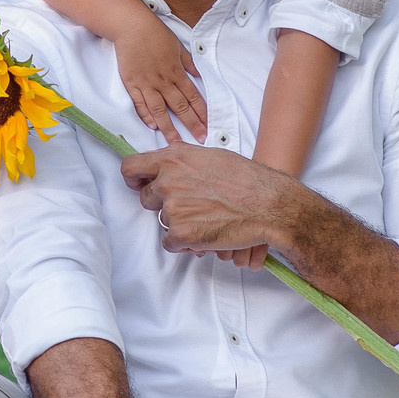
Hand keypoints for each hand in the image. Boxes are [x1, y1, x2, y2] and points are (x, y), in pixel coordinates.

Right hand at [110, 16, 206, 142]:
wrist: (131, 26)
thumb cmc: (155, 34)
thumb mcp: (177, 46)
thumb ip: (188, 63)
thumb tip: (199, 75)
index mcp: (176, 72)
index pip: (193, 97)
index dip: (202, 112)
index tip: (209, 125)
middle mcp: (163, 81)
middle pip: (180, 107)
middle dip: (191, 124)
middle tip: (200, 139)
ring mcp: (146, 84)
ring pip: (160, 110)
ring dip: (169, 127)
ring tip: (176, 142)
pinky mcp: (131, 83)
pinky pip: (140, 103)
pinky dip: (146, 115)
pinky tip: (152, 126)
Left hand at [120, 143, 291, 259]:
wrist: (267, 205)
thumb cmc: (245, 178)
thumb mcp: (210, 155)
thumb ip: (182, 156)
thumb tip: (165, 156)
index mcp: (172, 160)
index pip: (131, 168)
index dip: (133, 179)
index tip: (137, 185)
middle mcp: (167, 182)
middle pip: (146, 198)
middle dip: (163, 205)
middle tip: (189, 206)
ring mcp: (173, 209)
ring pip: (162, 222)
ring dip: (179, 223)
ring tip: (207, 218)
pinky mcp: (181, 234)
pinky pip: (170, 243)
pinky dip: (185, 242)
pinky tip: (204, 234)